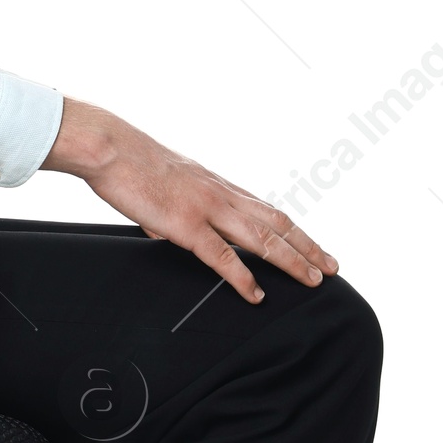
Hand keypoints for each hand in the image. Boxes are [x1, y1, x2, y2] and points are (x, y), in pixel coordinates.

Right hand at [40, 97, 337, 305]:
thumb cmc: (130, 163)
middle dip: (308, 247)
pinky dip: (243, 277)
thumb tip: (165, 230)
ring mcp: (207, 209)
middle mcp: (222, 195)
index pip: (268, 210)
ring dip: (291, 260)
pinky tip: (256, 293)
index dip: (295, 230)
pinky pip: (222, 256)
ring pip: (262, 238)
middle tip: (331, 268)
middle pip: (277, 223)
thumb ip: (173, 211)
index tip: (314, 246)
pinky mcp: (186, 225)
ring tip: (312, 280)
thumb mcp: (165, 185)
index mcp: (218, 185)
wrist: (111, 149)